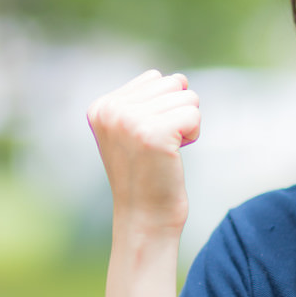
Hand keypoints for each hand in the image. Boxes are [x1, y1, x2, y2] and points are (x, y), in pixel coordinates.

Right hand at [86, 70, 200, 231]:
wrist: (145, 218)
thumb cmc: (147, 175)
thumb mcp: (133, 130)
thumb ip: (146, 99)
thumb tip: (180, 78)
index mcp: (101, 106)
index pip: (154, 78)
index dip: (162, 108)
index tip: (146, 139)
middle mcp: (111, 110)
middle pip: (172, 83)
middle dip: (176, 113)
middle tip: (159, 147)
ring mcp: (130, 121)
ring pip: (187, 96)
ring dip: (186, 125)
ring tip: (165, 151)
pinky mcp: (153, 134)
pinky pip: (194, 114)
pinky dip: (193, 135)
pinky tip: (174, 155)